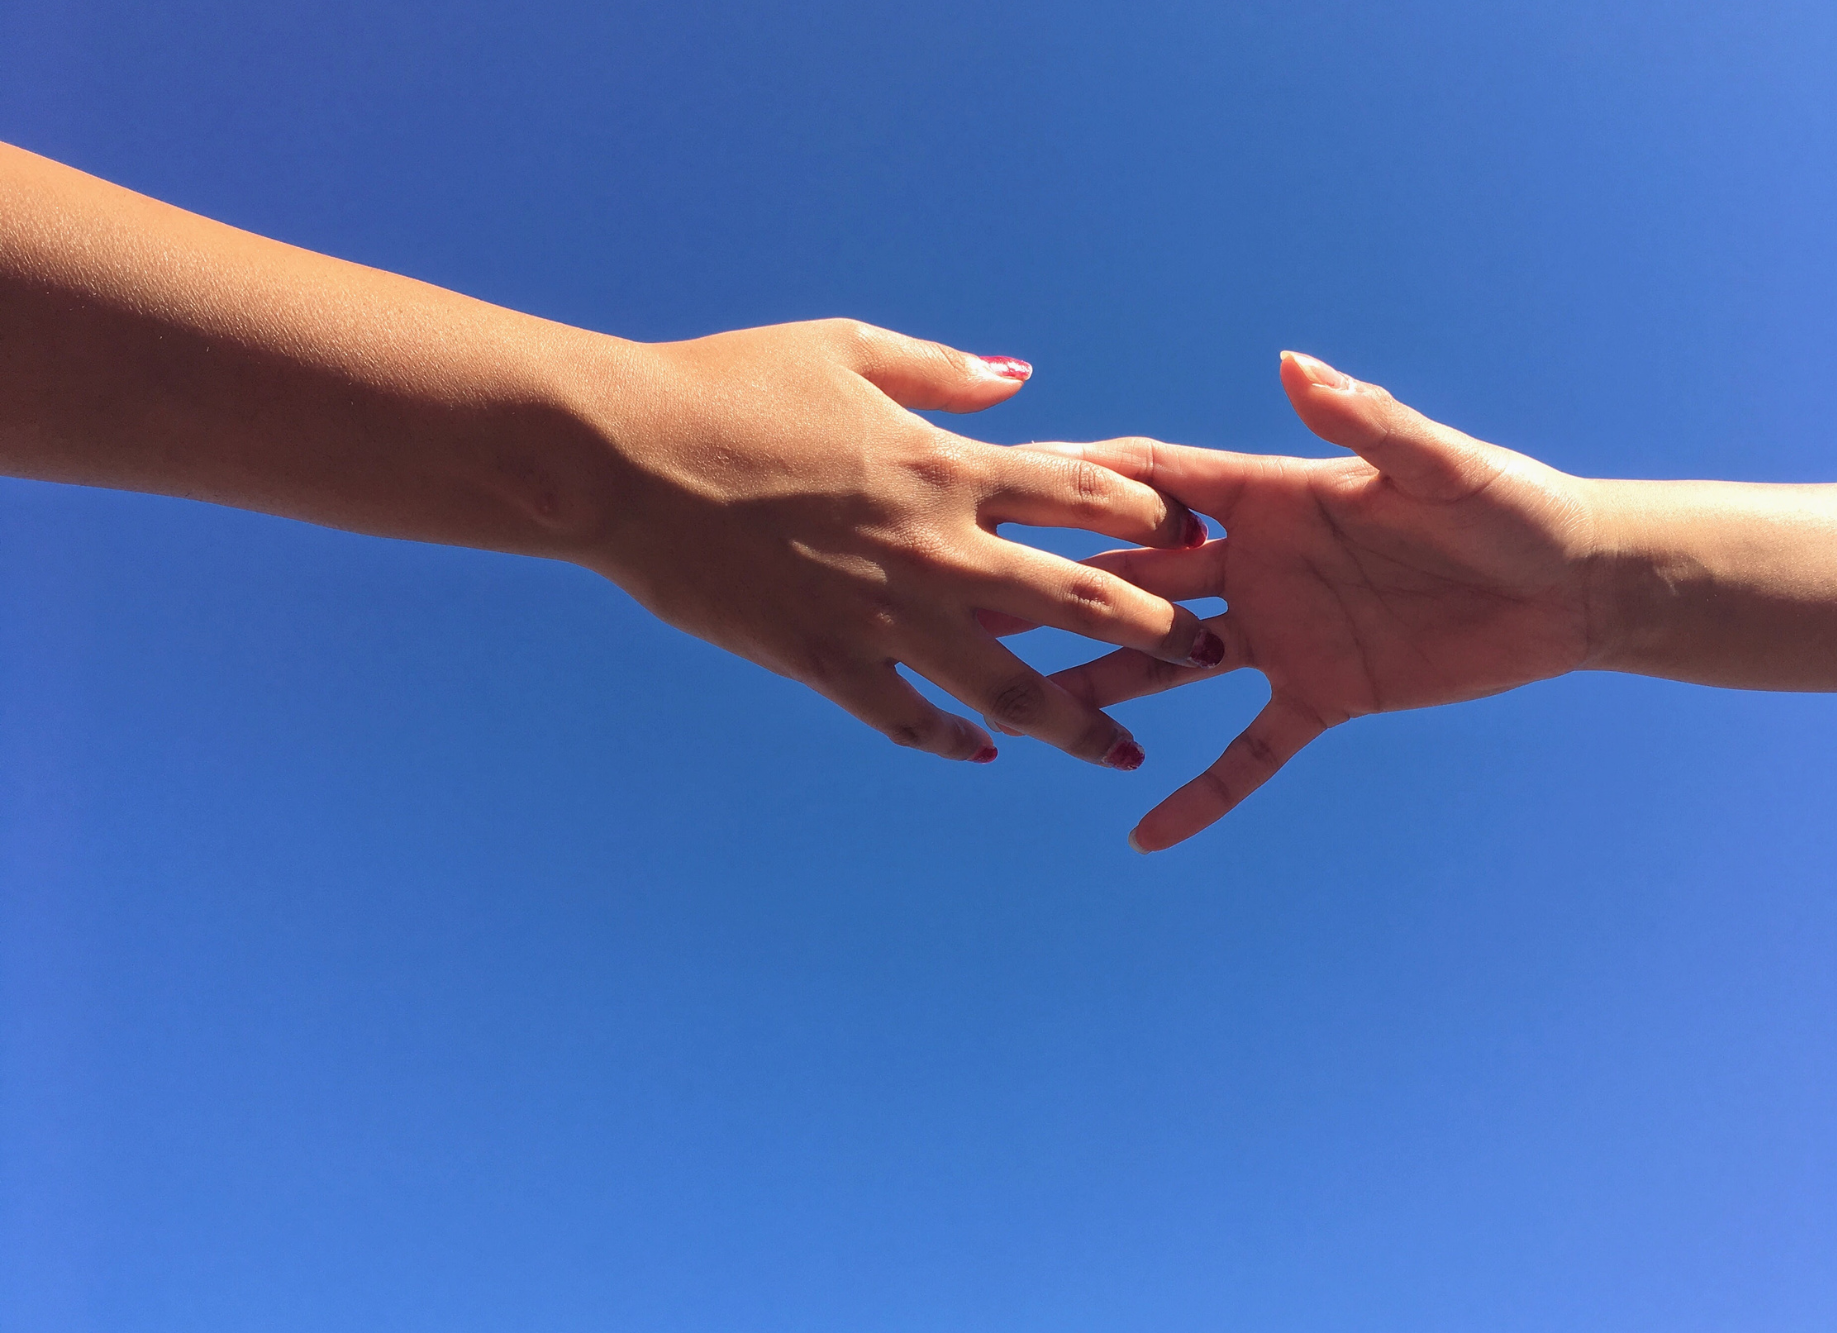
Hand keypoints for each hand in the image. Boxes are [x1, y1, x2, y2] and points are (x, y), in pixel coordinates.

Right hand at [576, 319, 1220, 767]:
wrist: (623, 460)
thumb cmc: (729, 388)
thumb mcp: (844, 349)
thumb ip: (943, 372)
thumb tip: (1021, 382)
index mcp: (948, 466)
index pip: (1086, 492)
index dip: (1154, 514)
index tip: (1199, 535)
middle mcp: (937, 551)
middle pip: (1082, 603)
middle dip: (1160, 631)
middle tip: (1214, 655)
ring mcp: (886, 618)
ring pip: (1013, 691)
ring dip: (1081, 723)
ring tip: (1128, 749)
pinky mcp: (827, 667)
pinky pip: (911, 722)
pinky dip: (952, 741)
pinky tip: (986, 754)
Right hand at [1036, 351, 1600, 846]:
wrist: (1568, 585)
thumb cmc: (1506, 502)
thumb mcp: (1436, 464)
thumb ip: (1364, 421)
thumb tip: (1292, 365)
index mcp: (1270, 496)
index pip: (1156, 488)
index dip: (1083, 488)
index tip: (1000, 489)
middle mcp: (1256, 565)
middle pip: (1134, 581)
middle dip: (1057, 593)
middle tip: (972, 613)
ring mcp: (1279, 634)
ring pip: (1166, 668)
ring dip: (1100, 690)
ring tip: (1024, 719)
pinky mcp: (1319, 695)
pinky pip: (1247, 754)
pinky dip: (1201, 794)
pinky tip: (1143, 833)